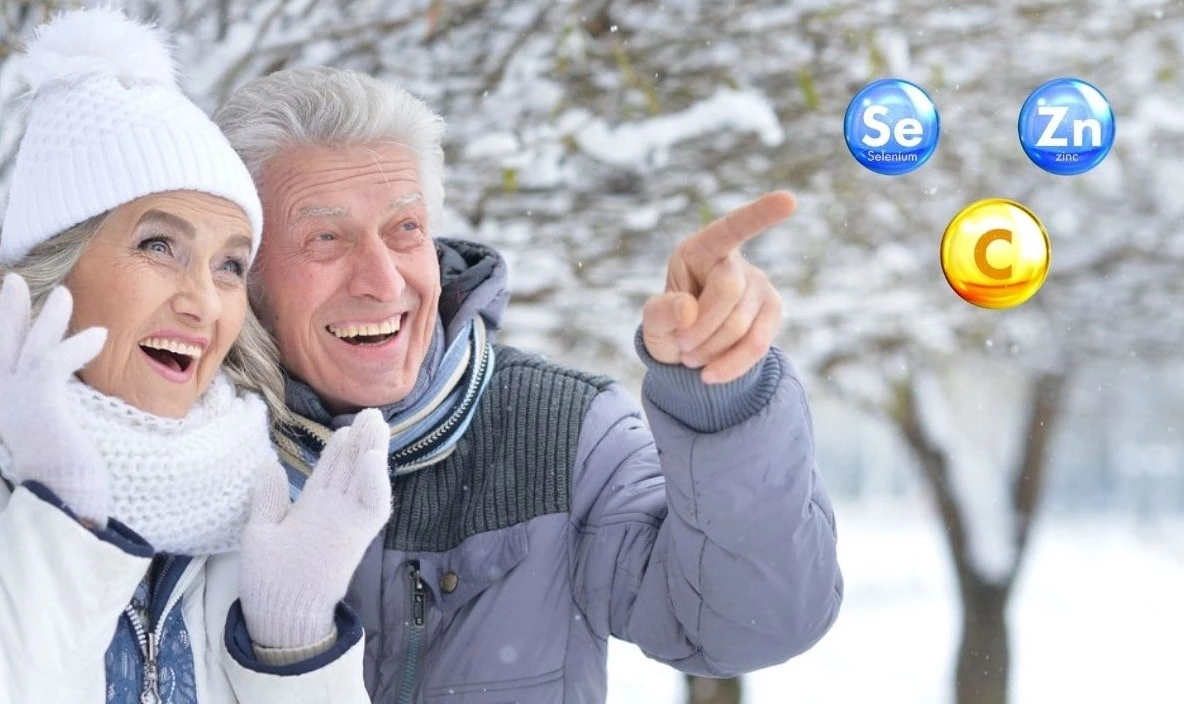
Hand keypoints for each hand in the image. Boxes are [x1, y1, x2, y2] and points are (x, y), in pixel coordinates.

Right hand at [0, 274, 107, 524]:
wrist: (63, 498)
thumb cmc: (62, 467)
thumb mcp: (48, 426)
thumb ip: (44, 401)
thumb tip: (53, 380)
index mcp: (2, 401)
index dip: (1, 329)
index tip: (8, 300)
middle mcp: (1, 398)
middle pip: (1, 344)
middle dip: (7, 311)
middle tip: (13, 279)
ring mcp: (16, 401)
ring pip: (30, 348)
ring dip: (47, 319)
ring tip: (67, 294)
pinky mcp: (40, 405)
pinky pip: (55, 364)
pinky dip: (76, 346)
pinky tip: (98, 335)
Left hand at [238, 408, 391, 649]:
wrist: (278, 613)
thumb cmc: (268, 579)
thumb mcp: (261, 530)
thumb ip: (269, 498)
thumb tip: (269, 464)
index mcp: (312, 509)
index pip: (330, 472)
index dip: (338, 450)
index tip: (344, 426)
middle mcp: (334, 511)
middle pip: (353, 468)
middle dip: (362, 440)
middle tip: (371, 414)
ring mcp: (348, 522)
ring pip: (366, 479)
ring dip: (374, 452)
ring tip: (377, 425)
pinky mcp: (357, 536)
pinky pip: (373, 507)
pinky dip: (376, 484)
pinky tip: (374, 460)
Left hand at [642, 191, 794, 383]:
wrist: (690, 351)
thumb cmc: (671, 324)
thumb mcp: (654, 322)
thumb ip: (659, 313)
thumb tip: (687, 310)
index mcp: (702, 248)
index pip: (732, 228)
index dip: (759, 215)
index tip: (789, 200)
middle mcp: (736, 261)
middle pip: (727, 291)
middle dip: (699, 327)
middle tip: (681, 344)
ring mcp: (760, 285)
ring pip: (740, 325)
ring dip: (709, 350)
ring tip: (691, 355)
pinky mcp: (773, 313)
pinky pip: (757, 345)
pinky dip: (730, 365)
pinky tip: (711, 374)